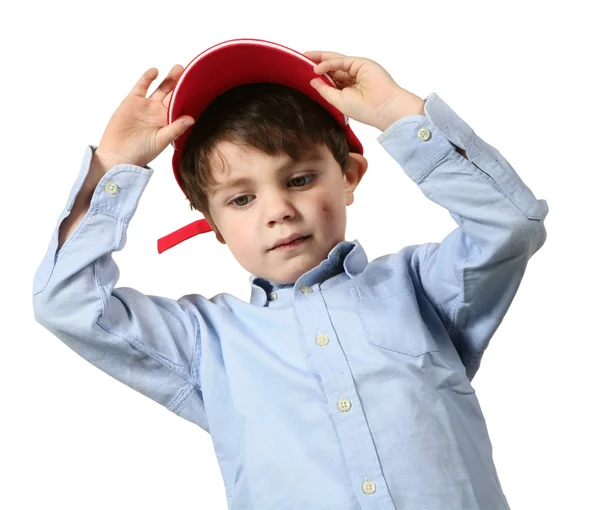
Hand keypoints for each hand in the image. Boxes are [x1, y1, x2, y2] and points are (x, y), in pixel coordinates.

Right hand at [96, 66, 194, 167]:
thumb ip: (175, 129)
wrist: (119, 154)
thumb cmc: (142, 152)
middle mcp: (159, 112)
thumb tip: (192, 119)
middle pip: (173, 95)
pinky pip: (142, 87)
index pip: (182, 106)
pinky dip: (147, 78)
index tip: (199, 88)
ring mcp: (146, 106)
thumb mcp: (162, 140)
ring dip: (169, 79)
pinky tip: (155, 71)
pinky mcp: (133, 101)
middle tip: (191, 73)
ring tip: (179, 68)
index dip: (189, 97)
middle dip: (181, 84)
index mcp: (169, 122)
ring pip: (161, 88)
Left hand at [304, 51, 424, 130]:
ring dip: (321, 60)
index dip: (319, 76)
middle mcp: (353, 79)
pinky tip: (318, 68)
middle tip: (302, 60)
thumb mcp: (338, 101)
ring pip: (336, 62)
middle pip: (332, 68)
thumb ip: (325, 90)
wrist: (383, 108)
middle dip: (317, 63)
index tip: (304, 73)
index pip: (331, 79)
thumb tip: (313, 80)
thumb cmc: (365, 110)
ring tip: (305, 58)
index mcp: (349, 90)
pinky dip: (329, 63)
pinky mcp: (361, 64)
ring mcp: (357, 70)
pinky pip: (341, 61)